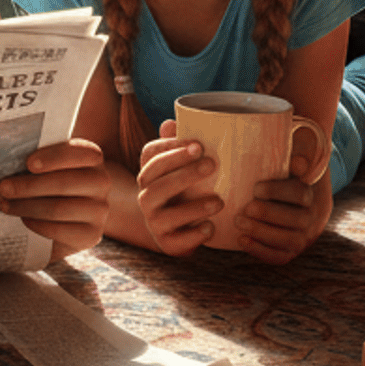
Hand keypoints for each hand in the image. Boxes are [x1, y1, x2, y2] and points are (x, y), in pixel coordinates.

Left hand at [0, 137, 107, 259]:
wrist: (66, 217)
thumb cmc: (49, 183)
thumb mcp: (46, 167)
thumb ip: (35, 160)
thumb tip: (6, 161)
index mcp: (91, 158)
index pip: (81, 153)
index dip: (55, 157)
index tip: (28, 163)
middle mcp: (101, 182)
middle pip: (64, 183)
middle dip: (29, 186)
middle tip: (3, 187)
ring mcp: (99, 210)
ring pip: (59, 208)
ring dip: (26, 206)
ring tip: (5, 204)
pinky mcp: (91, 235)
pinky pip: (60, 230)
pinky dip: (37, 224)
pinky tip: (23, 219)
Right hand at [134, 124, 220, 256]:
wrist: (173, 230)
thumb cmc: (182, 190)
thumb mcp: (179, 167)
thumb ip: (176, 145)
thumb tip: (171, 122)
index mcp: (149, 173)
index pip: (151, 156)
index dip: (171, 148)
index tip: (198, 144)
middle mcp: (146, 196)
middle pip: (157, 183)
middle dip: (184, 173)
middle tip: (211, 164)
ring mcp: (154, 221)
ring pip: (165, 214)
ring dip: (193, 207)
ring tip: (219, 201)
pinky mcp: (166, 243)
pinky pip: (176, 240)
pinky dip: (193, 234)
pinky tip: (211, 227)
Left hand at [233, 154, 332, 264]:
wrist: (294, 201)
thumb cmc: (283, 175)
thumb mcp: (289, 162)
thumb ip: (293, 156)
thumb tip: (298, 162)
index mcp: (312, 194)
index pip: (300, 194)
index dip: (277, 192)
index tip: (256, 188)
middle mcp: (313, 218)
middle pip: (297, 220)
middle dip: (268, 214)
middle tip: (246, 208)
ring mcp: (304, 237)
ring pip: (290, 241)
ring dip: (263, 233)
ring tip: (239, 222)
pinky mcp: (291, 251)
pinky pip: (280, 257)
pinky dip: (261, 251)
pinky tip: (241, 240)